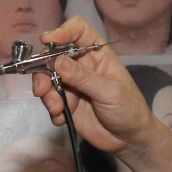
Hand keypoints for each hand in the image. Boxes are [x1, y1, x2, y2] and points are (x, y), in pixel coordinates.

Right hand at [31, 16, 157, 157]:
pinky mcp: (66, 103)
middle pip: (54, 55)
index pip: (78, 31)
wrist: (128, 140)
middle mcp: (81, 65)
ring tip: (56, 108)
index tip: (48, 40)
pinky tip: (62, 118)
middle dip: (44, 69)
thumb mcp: (110, 92)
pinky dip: (51, 109)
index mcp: (97, 54)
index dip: (62, 31)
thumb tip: (57, 61)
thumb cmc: (128, 109)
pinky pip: (50, 101)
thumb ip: (84, 77)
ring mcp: (71, 84)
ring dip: (46, 93)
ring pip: (47, 79)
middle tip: (42, 88)